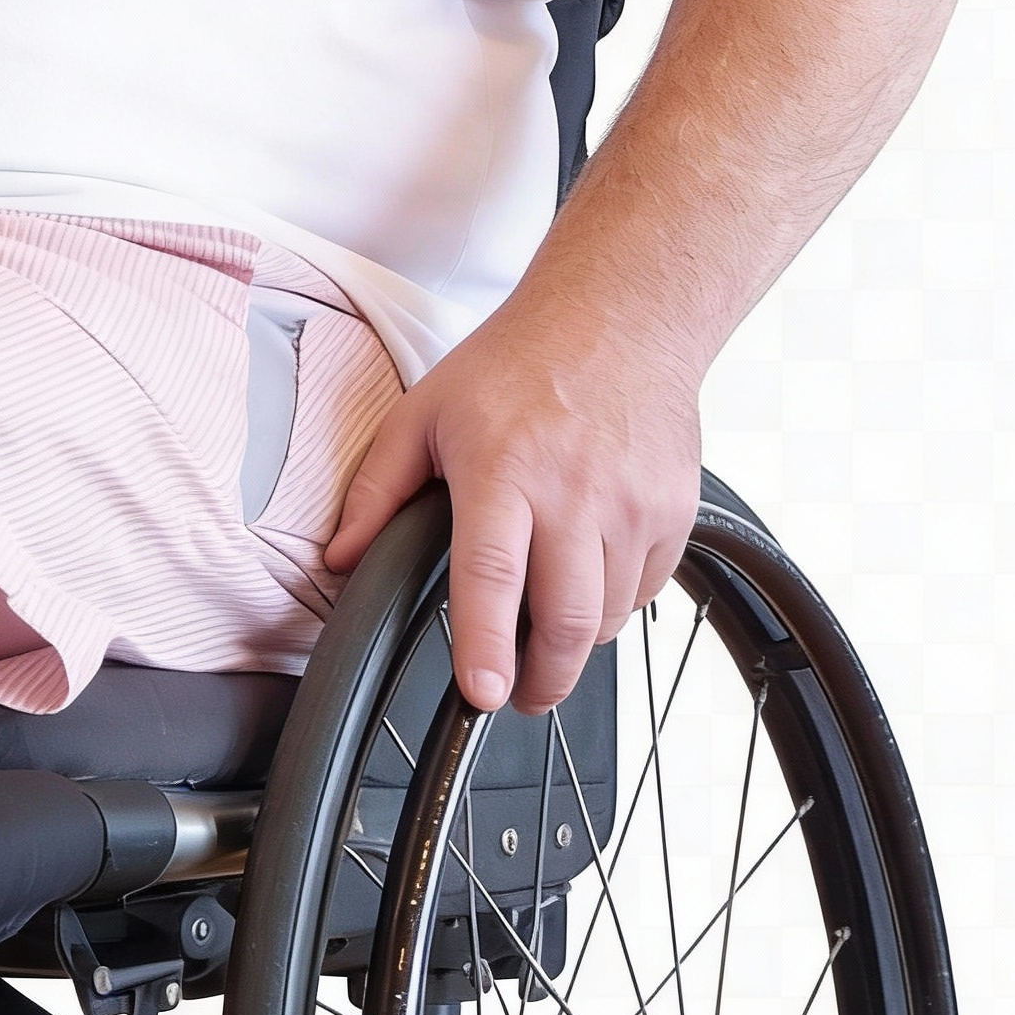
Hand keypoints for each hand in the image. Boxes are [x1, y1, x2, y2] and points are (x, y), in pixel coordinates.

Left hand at [320, 302, 704, 716]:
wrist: (621, 320)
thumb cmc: (518, 364)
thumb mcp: (424, 415)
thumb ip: (377, 491)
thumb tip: (338, 559)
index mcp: (504, 471)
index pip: (492, 576)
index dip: (486, 645)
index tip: (484, 692)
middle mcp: (575, 493)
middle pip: (566, 619)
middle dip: (541, 679)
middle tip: (518, 695)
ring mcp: (634, 505)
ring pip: (608, 615)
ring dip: (574, 641)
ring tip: (545, 630)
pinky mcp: (675, 511)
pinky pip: (647, 590)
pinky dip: (616, 604)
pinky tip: (587, 581)